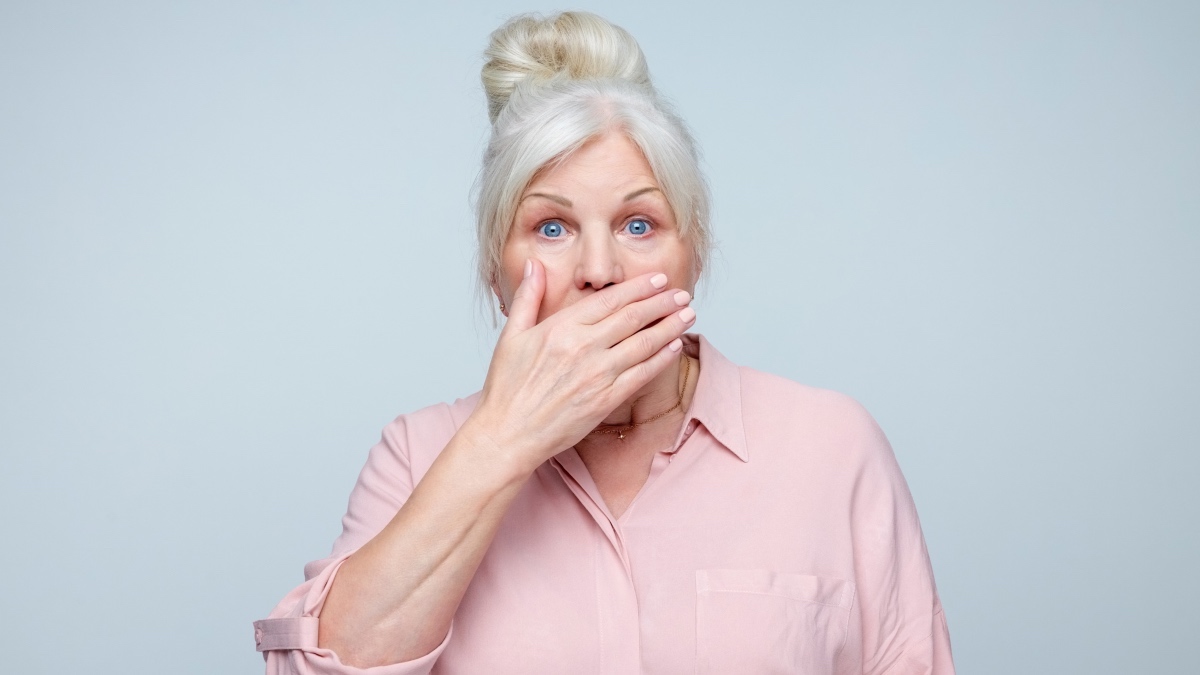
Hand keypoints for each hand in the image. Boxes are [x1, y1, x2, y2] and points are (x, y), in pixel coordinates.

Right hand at [469, 259, 695, 472]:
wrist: (509, 434)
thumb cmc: (507, 389)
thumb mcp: (511, 336)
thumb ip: (528, 297)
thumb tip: (535, 265)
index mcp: (561, 328)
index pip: (609, 300)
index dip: (639, 288)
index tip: (658, 279)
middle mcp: (583, 347)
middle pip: (633, 317)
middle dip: (662, 302)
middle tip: (681, 293)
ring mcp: (597, 375)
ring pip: (644, 343)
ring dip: (670, 326)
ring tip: (688, 314)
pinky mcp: (606, 400)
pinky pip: (642, 374)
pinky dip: (662, 359)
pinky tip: (675, 347)